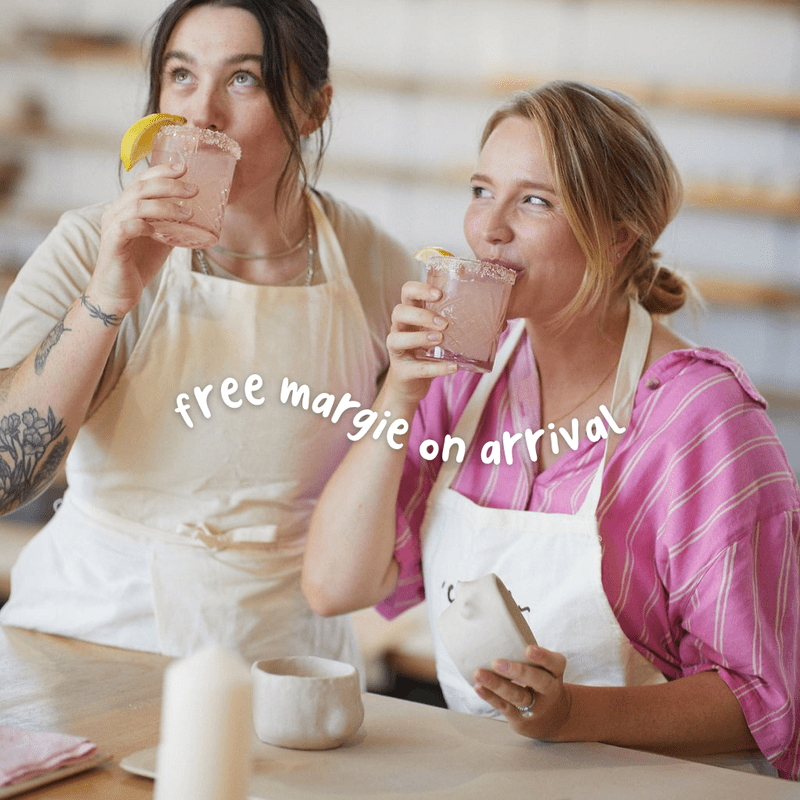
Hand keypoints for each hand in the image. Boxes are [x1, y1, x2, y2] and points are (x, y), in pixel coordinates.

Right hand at [89, 162, 198, 315]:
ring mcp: (112, 226)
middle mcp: (116, 212)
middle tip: (193, 189)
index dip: (161, 171)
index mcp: (126, 207)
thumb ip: (171, 224)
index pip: (141, 181)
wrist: (118, 293)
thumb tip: (195, 212)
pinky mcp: (112, 244)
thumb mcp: (160, 239)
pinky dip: (145, 224)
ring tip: (188, 213)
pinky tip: (161, 230)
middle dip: (169, 185)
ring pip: (137, 205)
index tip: (183, 167)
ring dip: (165, 206)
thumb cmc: (137, 264)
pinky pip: (127, 227)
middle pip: (141, 188)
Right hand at [382, 280, 456, 407]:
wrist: (412, 385)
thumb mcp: (443, 335)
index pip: (408, 292)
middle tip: (444, 323)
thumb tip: (502, 322)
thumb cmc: (430, 353)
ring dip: (420, 337)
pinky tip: (452, 366)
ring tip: (440, 339)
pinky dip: (436, 367)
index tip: (439, 294)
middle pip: (399, 311)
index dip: (420, 289)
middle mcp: (399, 328)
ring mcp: (396, 350)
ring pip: (396, 338)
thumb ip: (462, 326)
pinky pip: (416, 367)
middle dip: (422, 315)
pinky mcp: (401, 370)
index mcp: (410, 314)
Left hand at [473, 645, 572, 740]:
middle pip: (537, 681)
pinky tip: (479, 687)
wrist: (554, 719)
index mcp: (555, 673)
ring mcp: (535, 707)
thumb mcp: (546, 669)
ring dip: (496, 684)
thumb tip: (498, 634)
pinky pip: (504, 707)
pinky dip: (490, 696)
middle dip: (518, 671)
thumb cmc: (542, 682)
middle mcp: (548, 691)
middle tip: (497, 662)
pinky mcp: (520, 718)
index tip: (529, 649)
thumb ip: (530, 656)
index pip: (555, 663)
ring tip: (479, 673)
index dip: (543, 656)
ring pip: (517, 696)